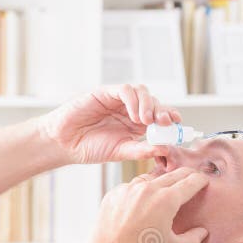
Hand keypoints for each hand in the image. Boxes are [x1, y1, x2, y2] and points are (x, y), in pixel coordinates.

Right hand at [38, 84, 181, 163]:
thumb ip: (141, 150)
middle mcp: (129, 110)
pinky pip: (125, 90)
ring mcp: (118, 101)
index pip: (159, 117)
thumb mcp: (120, 152)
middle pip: (154, 102)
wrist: (65, 143)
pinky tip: (134, 115)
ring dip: (149, 104)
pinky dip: (134, 100)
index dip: (170, 117)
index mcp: (136, 125)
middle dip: (163, 110)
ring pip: (142, 92)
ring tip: (147, 121)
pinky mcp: (106, 92)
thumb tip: (166, 149)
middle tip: (165, 122)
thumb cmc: (90, 148)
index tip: (178, 124)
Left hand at [87, 167, 209, 242]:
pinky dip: (140, 191)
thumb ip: (193, 239)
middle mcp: (148, 188)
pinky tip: (141, 203)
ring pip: (151, 178)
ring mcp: (129, 188)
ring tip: (164, 192)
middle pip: (173, 174)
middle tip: (191, 179)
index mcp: (167, 200)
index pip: (191, 181)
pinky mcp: (115, 192)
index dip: (201, 180)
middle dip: (186, 176)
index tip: (204, 181)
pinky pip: (132, 186)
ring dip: (161, 182)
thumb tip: (202, 232)